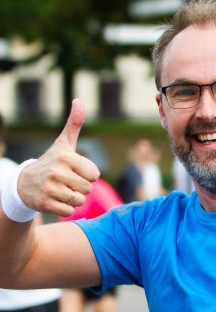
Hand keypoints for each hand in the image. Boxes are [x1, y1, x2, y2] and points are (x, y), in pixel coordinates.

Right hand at [18, 98, 99, 216]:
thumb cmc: (51, 162)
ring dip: (74, 199)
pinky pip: (69, 211)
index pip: (95, 174)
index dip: (88, 175)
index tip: (75, 171)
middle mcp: (58, 172)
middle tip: (67, 182)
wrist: (24, 183)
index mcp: (66, 158)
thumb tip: (79, 100)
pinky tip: (55, 200)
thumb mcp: (63, 144)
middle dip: (81, 188)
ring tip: (61, 190)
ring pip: (80, 201)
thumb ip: (74, 124)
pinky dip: (66, 208)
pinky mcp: (45, 204)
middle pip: (88, 189)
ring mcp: (50, 189)